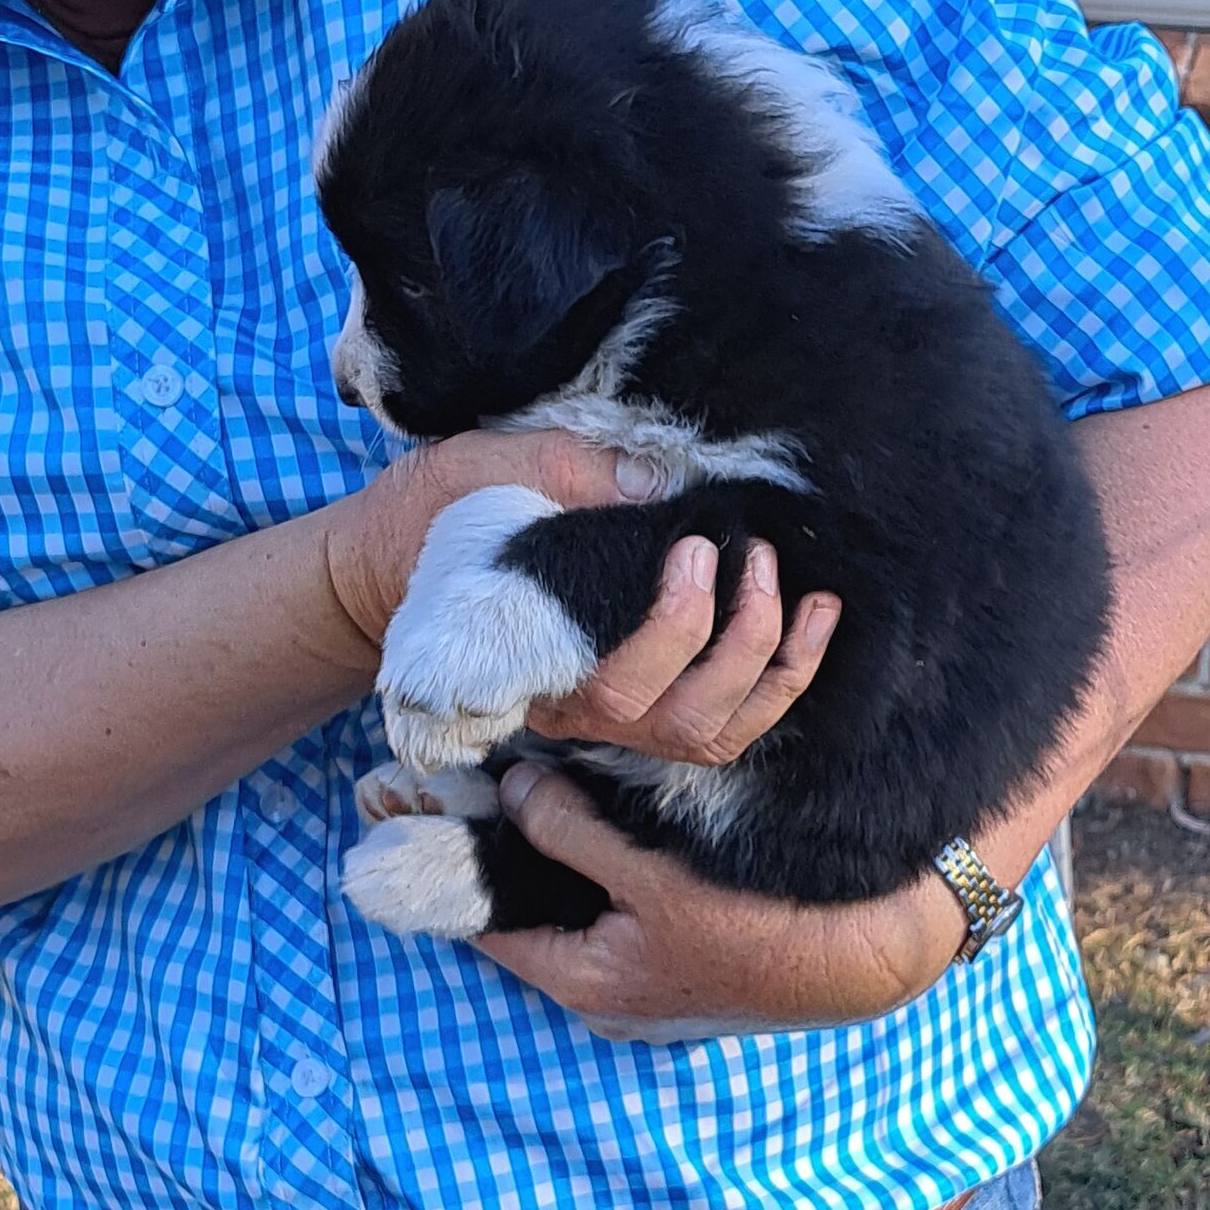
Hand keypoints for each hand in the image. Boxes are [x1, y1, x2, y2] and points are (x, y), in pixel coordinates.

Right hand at [327, 428, 841, 764]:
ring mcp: (608, 719)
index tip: (695, 547)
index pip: (607, 680)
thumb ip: (566, 476)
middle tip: (754, 557)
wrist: (396, 564)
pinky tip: (812, 623)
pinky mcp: (641, 706)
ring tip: (807, 596)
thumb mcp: (486, 472)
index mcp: (524, 659)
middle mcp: (569, 708)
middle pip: (670, 718)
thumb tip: (656, 485)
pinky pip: (723, 728)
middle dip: (735, 642)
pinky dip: (781, 685)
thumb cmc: (441, 515)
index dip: (670, 630)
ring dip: (773, 671)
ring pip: (707, 737)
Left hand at [472, 763, 968, 1040]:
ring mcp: (644, 992)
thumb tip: (513, 788)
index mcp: (585, 984)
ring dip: (566, 866)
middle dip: (518, 858)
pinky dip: (609, 882)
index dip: (464, 863)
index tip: (443, 808)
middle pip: (534, 919)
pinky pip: (620, 923)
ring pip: (579, 919)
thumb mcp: (654, 873)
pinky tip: (618, 831)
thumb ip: (572, 831)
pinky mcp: (680, 972)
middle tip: (502, 787)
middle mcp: (606, 1000)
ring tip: (554, 797)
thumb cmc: (760, 926)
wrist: (865, 960)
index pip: (488, 924)